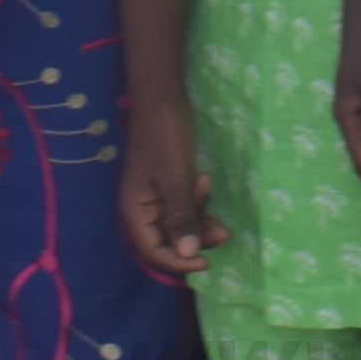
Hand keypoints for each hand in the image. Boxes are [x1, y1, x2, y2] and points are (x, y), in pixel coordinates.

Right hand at [117, 90, 225, 283]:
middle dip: (196, 239)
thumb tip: (187, 255)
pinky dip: (198, 203)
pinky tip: (206, 183)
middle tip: (225, 232)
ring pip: (180, 224)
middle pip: (169, 241)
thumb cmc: (164, 136)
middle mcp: (143, 209)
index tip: (207, 261)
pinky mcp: (169, 185)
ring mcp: (156, 197)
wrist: (162, 97)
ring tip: (222, 215)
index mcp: (135, 211)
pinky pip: (184, 206)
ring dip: (201, 221)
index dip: (179, 262)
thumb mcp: (176, 179)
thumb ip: (181, 217)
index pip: (155, 252)